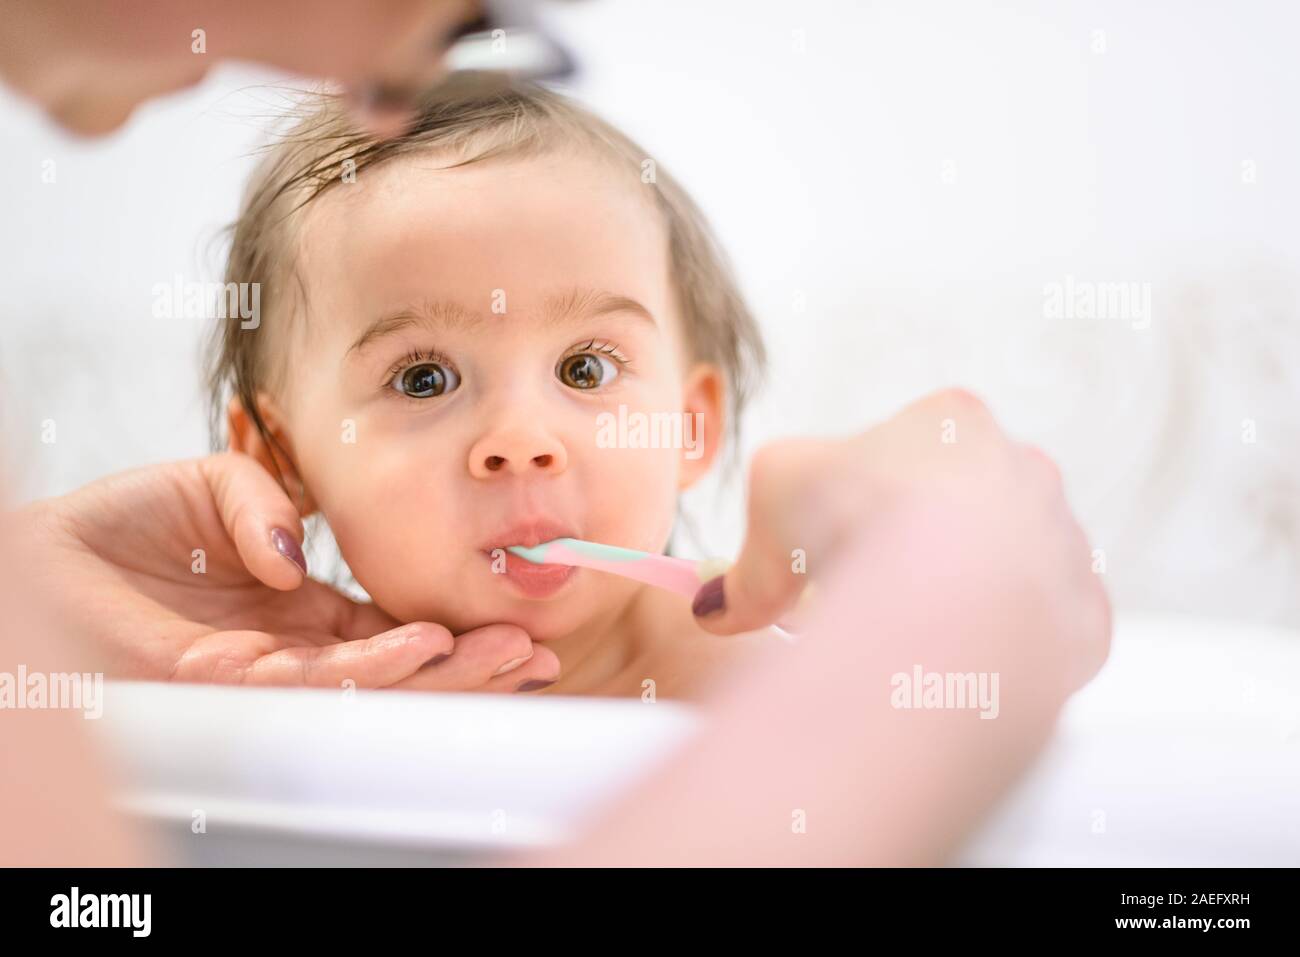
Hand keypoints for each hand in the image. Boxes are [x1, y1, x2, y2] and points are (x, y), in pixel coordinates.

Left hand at [10, 453, 558, 691]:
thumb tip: (298, 552)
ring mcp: (260, 674)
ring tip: (504, 655)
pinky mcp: (220, 685)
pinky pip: (305, 680)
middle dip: (471, 667)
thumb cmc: (120, 526)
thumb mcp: (211, 485)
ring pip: (366, 686)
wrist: (45, 554)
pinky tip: (418, 644)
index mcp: (301, 612)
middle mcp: (291, 651)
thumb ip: (266, 503)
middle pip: (398, 671)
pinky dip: (367, 666)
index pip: (394, 634)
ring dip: (439, 672)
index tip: (512, 625)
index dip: (453, 635)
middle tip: (539, 656)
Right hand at [691, 388, 1109, 691]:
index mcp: (952, 420)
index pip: (899, 452)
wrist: (946, 597)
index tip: (820, 542)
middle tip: (855, 591)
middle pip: (956, 510)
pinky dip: (996, 653)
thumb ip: (744, 556)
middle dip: (907, 547)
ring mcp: (1063, 545)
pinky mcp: (1083, 622)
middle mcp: (1025, 471)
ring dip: (958, 598)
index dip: (847, 498)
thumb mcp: (768, 499)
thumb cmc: (857, 518)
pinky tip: (950, 669)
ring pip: (1003, 571)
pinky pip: (1037, 637)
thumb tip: (717, 607)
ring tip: (900, 638)